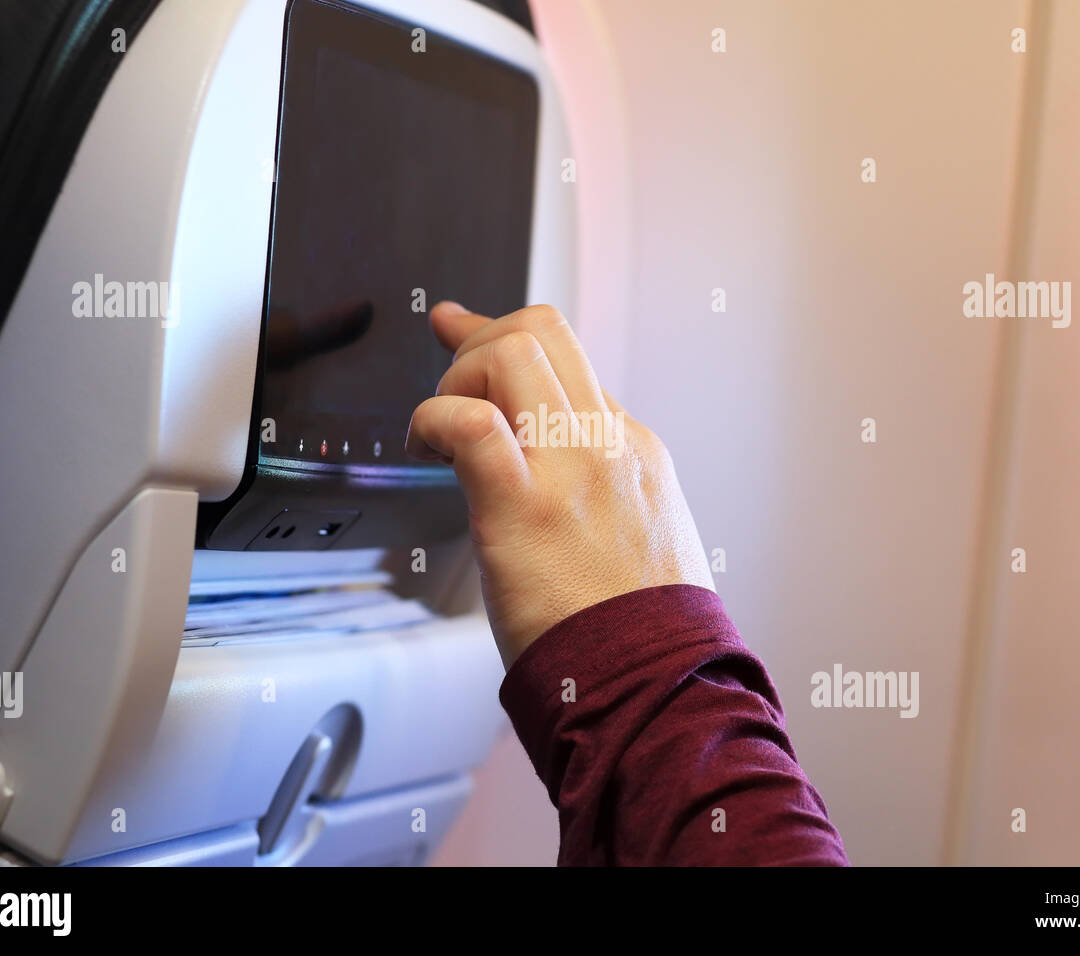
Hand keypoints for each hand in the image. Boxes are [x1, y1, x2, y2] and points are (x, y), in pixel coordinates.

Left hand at [406, 301, 714, 668]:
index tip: (460, 330)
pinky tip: (424, 449)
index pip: (568, 361)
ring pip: (511, 352)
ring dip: (456, 376)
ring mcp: (570, 468)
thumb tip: (544, 469)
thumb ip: (599, 487)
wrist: (655, 683)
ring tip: (437, 433)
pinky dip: (434, 419)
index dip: (503, 341)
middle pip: (542, 331)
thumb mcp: (642, 533)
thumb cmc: (637, 627)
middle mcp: (606, 443)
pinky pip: (470, 424)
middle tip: (448, 391)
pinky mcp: (525, 507)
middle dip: (478, 342)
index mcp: (631, 449)